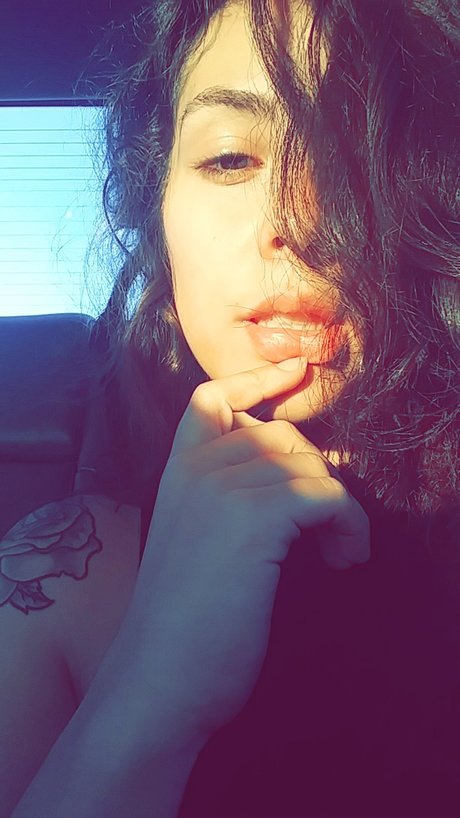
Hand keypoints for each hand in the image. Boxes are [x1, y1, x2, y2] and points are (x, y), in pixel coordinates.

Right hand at [119, 359, 369, 744]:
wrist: (160, 677)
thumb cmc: (184, 620)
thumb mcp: (197, 540)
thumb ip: (227, 497)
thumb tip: (294, 472)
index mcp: (177, 470)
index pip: (212, 398)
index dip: (255, 380)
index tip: (295, 373)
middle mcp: (198, 468)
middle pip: (282, 436)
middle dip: (315, 475)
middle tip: (327, 527)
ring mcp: (224, 488)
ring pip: (311, 468)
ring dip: (339, 510)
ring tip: (338, 552)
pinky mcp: (255, 518)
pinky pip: (328, 497)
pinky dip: (349, 526)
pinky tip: (344, 559)